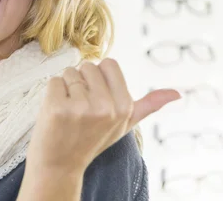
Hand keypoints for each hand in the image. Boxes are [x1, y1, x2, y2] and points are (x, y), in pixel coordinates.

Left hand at [25, 58, 180, 174]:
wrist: (61, 165)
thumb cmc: (91, 140)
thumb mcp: (124, 124)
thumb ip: (147, 106)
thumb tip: (176, 93)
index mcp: (124, 106)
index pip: (109, 64)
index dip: (98, 77)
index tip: (95, 97)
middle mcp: (106, 107)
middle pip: (88, 66)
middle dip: (81, 81)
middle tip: (80, 107)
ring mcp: (82, 108)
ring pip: (69, 72)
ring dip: (65, 87)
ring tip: (69, 111)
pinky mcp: (58, 107)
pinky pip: (54, 81)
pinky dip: (52, 93)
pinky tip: (56, 113)